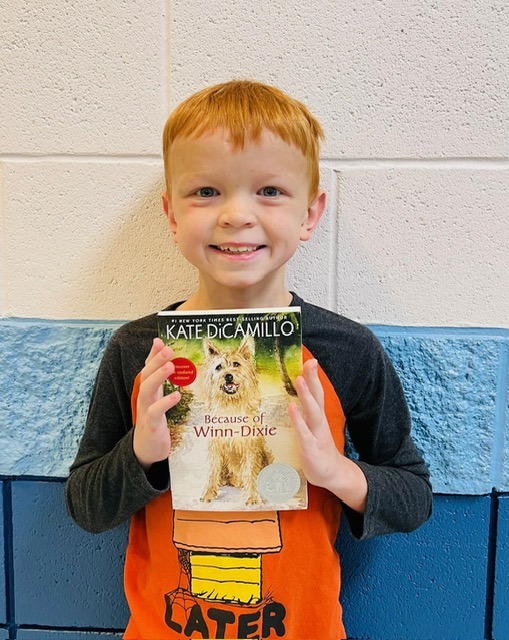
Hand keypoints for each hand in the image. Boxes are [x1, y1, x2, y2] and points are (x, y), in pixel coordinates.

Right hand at [133, 338, 180, 470]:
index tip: (159, 340)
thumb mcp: (158, 398)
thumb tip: (169, 362)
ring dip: (158, 377)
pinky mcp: (151, 425)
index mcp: (148, 390)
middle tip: (168, 349)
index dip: (152, 354)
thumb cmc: (155, 420)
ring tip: (171, 366)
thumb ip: (163, 381)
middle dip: (156, 361)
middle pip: (146, 375)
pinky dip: (165, 403)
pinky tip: (176, 395)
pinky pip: (156, 412)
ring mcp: (146, 411)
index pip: (148, 368)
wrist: (146, 449)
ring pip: (148, 391)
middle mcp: (145, 398)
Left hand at [288, 359, 366, 512]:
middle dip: (313, 379)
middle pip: (317, 397)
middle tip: (309, 361)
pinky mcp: (311, 449)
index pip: (316, 393)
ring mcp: (316, 435)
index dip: (313, 377)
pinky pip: (304, 433)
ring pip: (312, 412)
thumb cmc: (317, 450)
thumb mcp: (310, 430)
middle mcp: (318, 423)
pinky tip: (292, 409)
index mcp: (317, 417)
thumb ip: (302, 416)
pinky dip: (298, 420)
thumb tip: (288, 401)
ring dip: (306, 395)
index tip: (310, 359)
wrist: (332, 475)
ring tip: (299, 380)